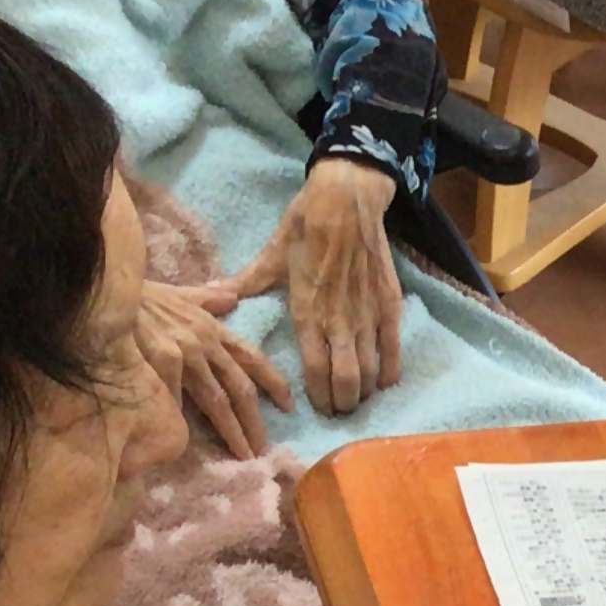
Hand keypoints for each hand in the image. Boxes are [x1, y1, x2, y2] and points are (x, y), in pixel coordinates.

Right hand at [135, 280, 289, 457]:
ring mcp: (186, 351)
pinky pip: (176, 399)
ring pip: (217, 400)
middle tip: (263, 449)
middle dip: (255, 420)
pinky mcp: (162, 359)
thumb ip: (207, 299)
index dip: (275, 384)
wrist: (106, 288)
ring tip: (242, 455)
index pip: (253, 358)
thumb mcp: (180, 293)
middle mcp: (206, 340)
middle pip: (240, 387)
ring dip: (232, 431)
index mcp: (213, 327)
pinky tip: (187, 441)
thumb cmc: (140, 294)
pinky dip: (182, 420)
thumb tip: (231, 297)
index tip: (290, 407)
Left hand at [207, 157, 404, 415]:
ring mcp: (367, 312)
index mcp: (307, 308)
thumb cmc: (305, 222)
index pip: (315, 367)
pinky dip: (390, 369)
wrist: (348, 196)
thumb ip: (246, 281)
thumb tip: (211, 296)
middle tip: (337, 409)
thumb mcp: (272, 252)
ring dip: (363, 390)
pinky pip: (393, 347)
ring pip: (369, 368)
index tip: (316, 407)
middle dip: (342, 401)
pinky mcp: (389, 303)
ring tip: (355, 399)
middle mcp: (339, 317)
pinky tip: (384, 382)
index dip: (318, 394)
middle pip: (346, 378)